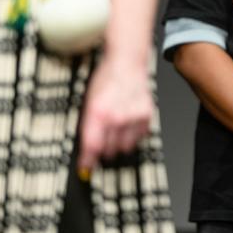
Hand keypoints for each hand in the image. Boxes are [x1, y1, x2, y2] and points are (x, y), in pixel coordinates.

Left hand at [77, 54, 152, 177]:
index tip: (86, 168)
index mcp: (97, 113)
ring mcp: (133, 118)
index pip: (92, 147)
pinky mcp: (146, 117)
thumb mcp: (88, 101)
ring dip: (118, 144)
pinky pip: (138, 138)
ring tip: (116, 131)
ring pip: (124, 148)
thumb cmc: (106, 79)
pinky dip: (132, 136)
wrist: (127, 64)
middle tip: (102, 143)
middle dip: (103, 150)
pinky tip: (127, 124)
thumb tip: (87, 148)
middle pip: (108, 150)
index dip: (88, 161)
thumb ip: (88, 126)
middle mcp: (116, 118)